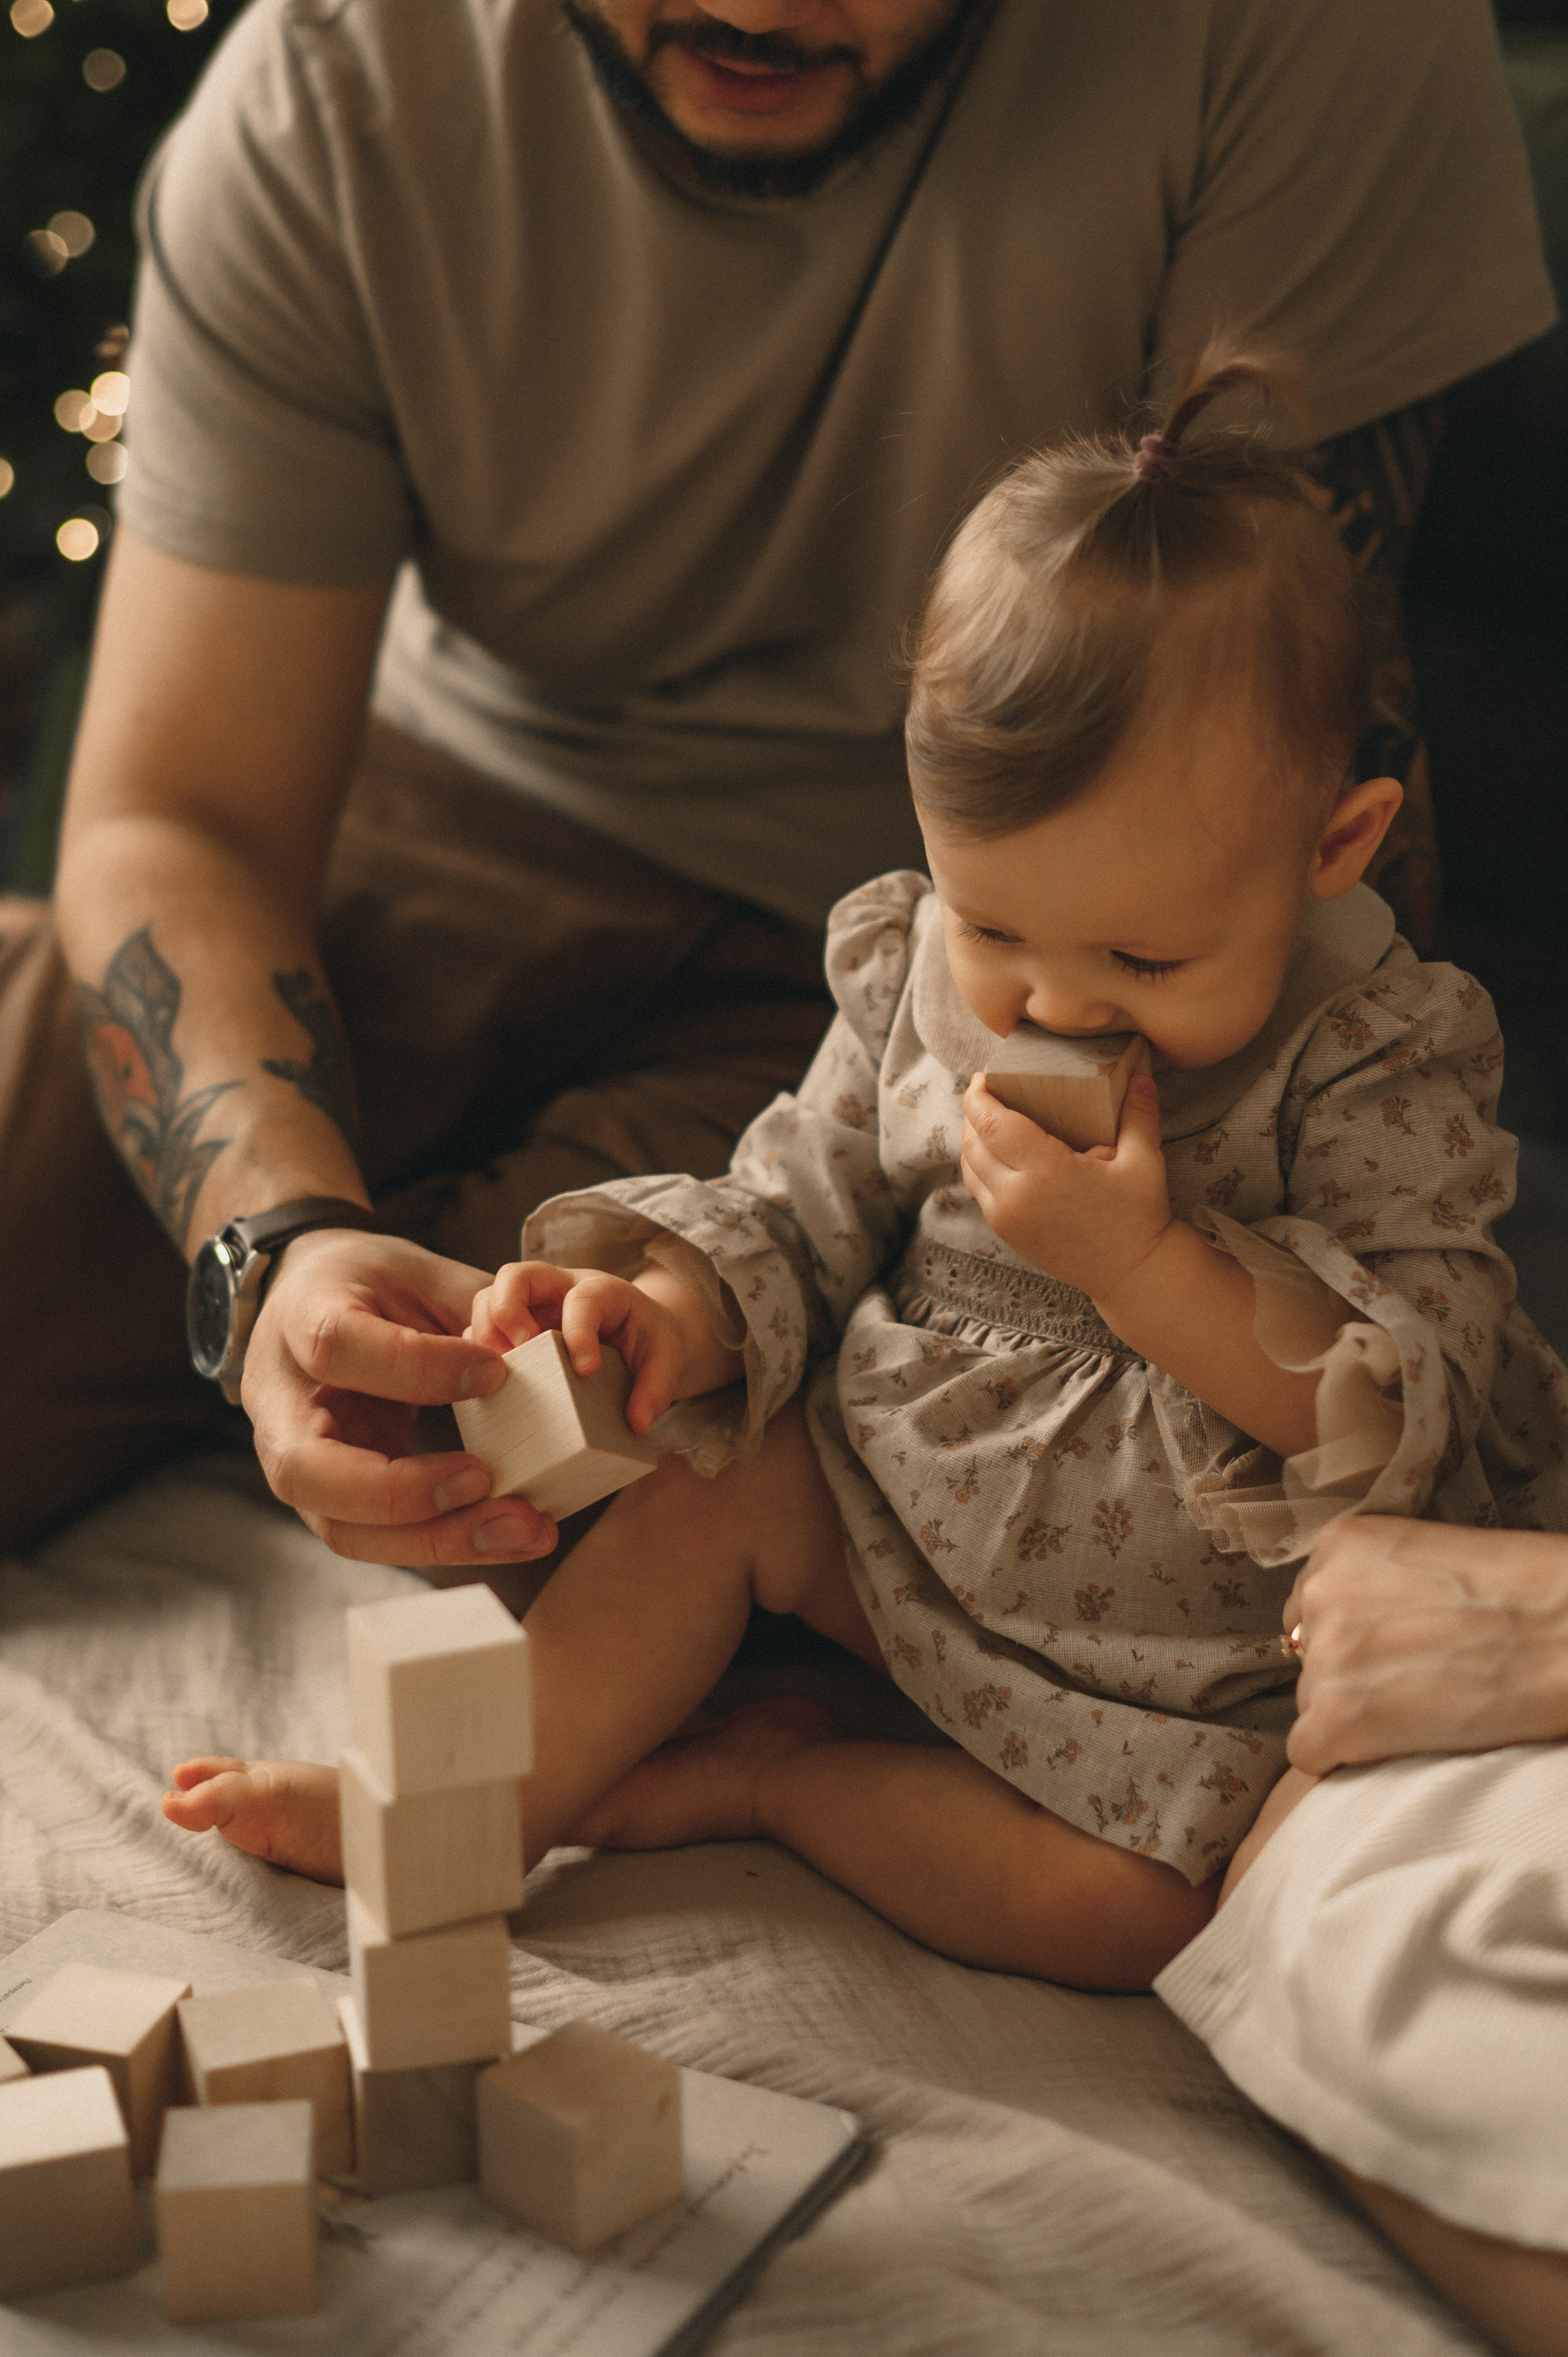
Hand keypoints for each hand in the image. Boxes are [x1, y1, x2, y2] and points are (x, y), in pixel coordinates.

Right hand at [242, 1228, 555, 1567]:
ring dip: (435, 1539)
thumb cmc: (369, 1283)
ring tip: (522, 1527)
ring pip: (341, 1528)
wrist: (313, 1299)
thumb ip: (469, 1306)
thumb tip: (527, 1357)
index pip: (335, 1348)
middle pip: (306, 1470)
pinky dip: (447, 1543)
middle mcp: (280, 1402)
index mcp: (298, 1319)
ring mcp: (294, 1460)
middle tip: (486, 1482)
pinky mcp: (330, 1500)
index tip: (494, 1373)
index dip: (413, 1366)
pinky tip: (511, 1533)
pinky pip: (378, 1540)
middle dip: (401, 1492)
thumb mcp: (416, 1270)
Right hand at [468, 1260, 689, 1436]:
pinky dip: (477, 1357)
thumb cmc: (645, 1341)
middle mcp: (557, 1290)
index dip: (580, 1331)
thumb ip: (656, 1388)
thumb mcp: (665, 1359)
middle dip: (507, 1314)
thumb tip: (637, 1422)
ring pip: (488, 1299)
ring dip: (485, 1336)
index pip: (584, 1297)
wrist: (634, 1334)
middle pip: (516, 1277)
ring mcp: (528, 1308)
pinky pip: (479, 1333)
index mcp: (601, 1291)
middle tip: (519, 1358)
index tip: (586, 1371)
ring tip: (499, 1377)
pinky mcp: (510, 1331)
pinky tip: (489, 1388)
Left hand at [961, 1070, 1172, 1301]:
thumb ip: (1139, 1114)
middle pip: (973, 1143)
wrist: (1132, 1275)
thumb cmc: (1140, 1217)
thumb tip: (1141, 1075)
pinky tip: (993, 1151)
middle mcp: (1016, 1197)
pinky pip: (978, 1190)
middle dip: (972, 1112)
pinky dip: (977, 1165)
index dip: (979, 1096)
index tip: (982, 1076)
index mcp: (1045, 1173)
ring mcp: (1007, 1219)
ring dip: (971, 1139)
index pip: (992, 1124)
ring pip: (969, 1168)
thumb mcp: (1144, 1162)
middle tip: (985, 1090)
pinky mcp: (1007, 1234)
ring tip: (985, 1117)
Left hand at [1285, 1516, 1567, 1772]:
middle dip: (1349, 1671)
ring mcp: (1324, 1655)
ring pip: (1312, 1701)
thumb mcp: (1431, 1553)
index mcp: (1340, 1545)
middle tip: (1410, 1682)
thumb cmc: (1525, 1591)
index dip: (1351, 1634)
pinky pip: (1307, 1751)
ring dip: (1354, 1713)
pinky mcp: (1336, 1717)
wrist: (1567, 1634)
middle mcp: (1320, 1593)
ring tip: (1420, 1709)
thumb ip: (1379, 1581)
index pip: (1312, 1603)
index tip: (1389, 1649)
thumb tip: (1361, 1626)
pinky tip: (1391, 1747)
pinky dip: (1342, 1757)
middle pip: (1308, 1651)